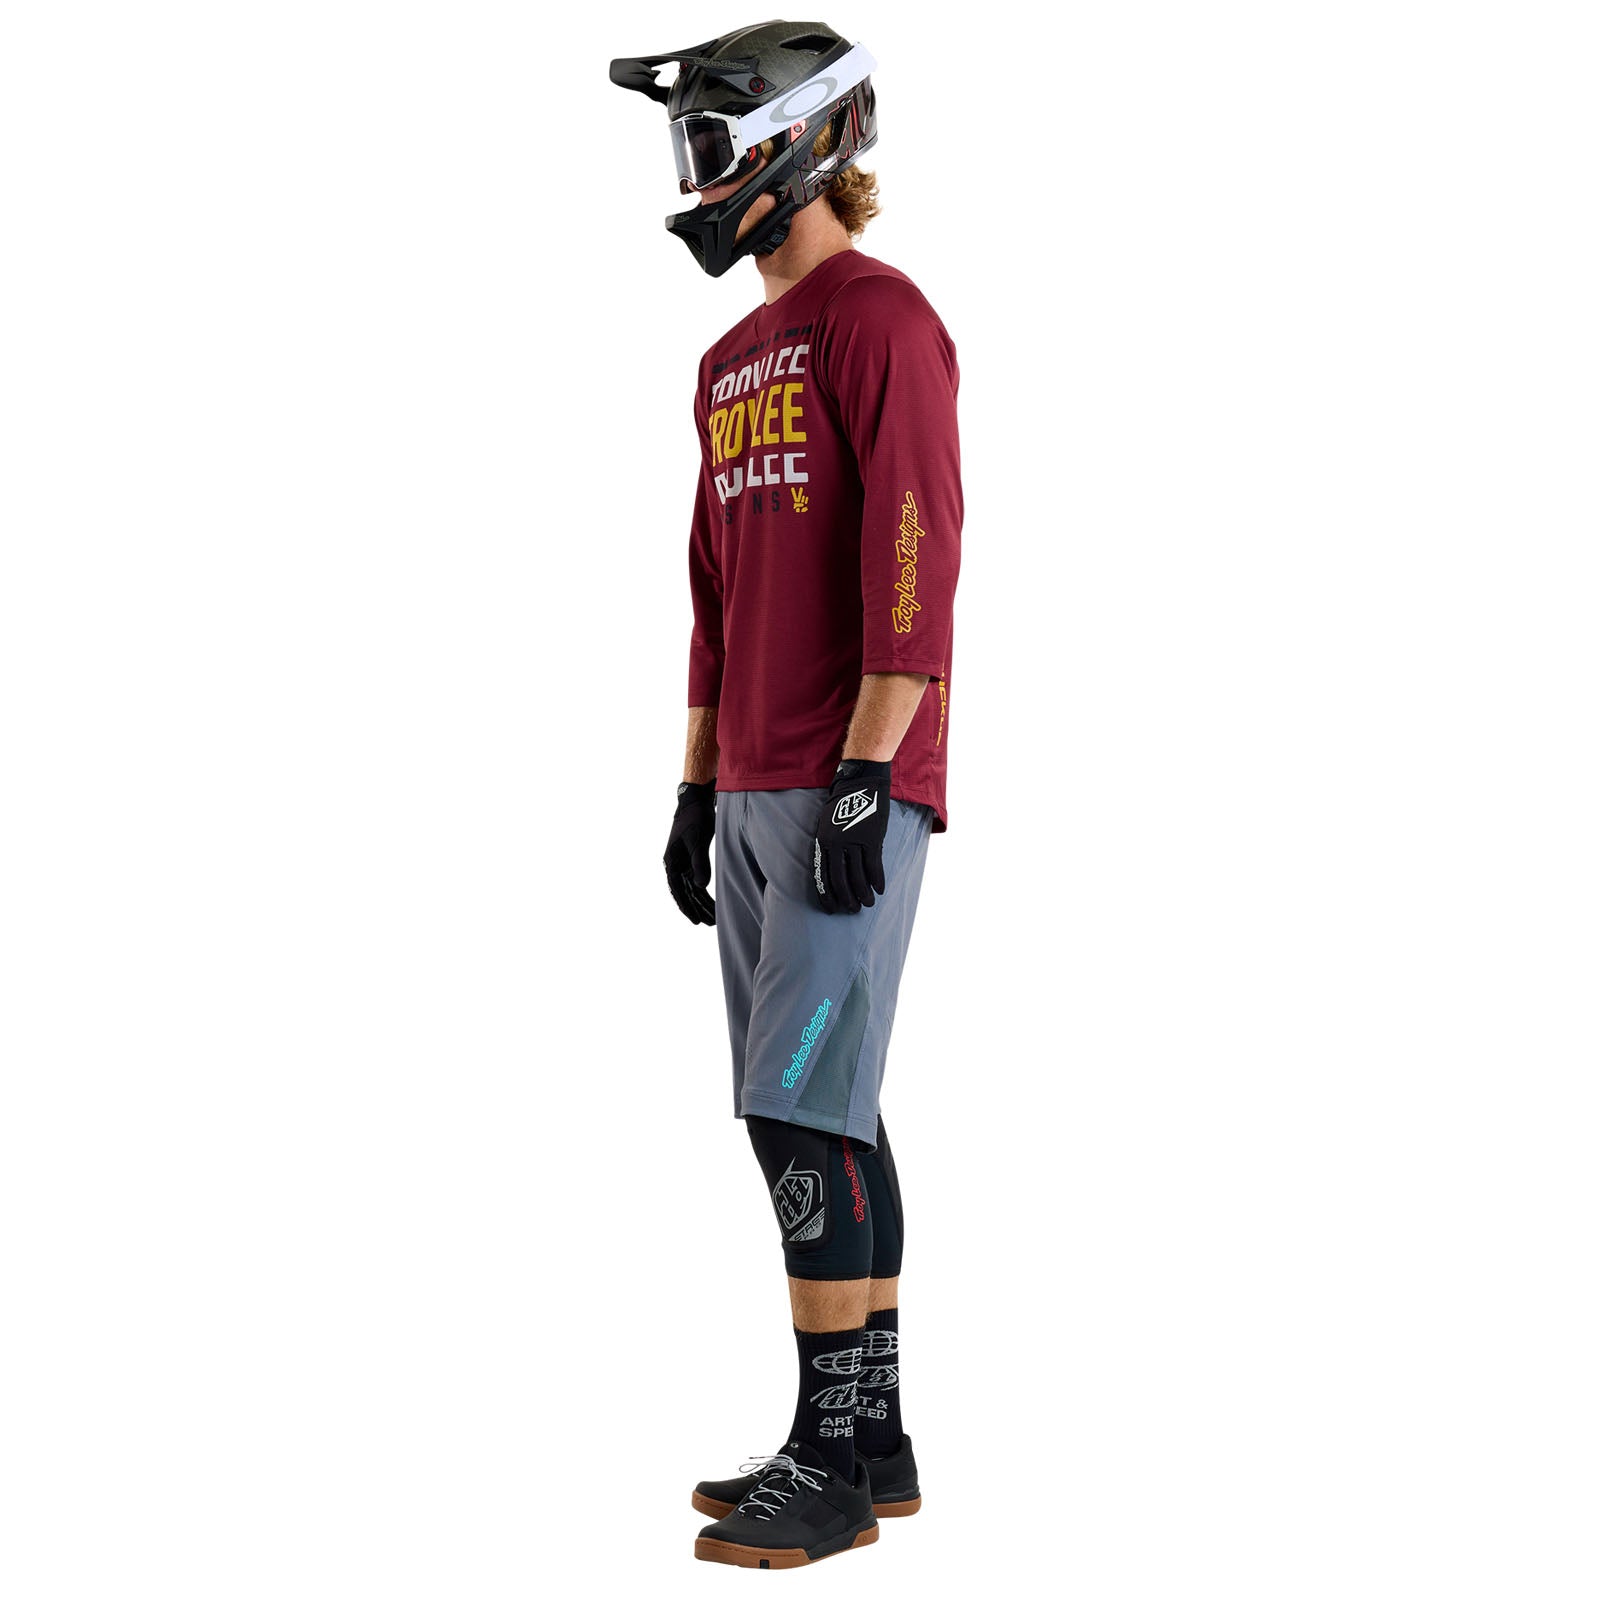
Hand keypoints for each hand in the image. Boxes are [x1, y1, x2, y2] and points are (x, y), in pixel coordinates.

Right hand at [664, 780, 716, 924]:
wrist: (696, 801)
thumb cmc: (696, 818)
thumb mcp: (698, 840)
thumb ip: (699, 863)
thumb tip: (701, 886)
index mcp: (671, 861)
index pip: (678, 890)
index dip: (687, 906)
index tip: (696, 921)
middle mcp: (674, 864)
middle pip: (685, 892)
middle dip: (696, 908)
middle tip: (709, 924)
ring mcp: (682, 862)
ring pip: (691, 888)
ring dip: (701, 902)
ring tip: (712, 917)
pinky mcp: (690, 858)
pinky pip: (695, 879)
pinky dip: (702, 891)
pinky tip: (709, 900)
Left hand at [810, 759, 891, 914]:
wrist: (860, 784)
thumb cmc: (843, 803)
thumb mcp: (827, 824)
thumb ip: (829, 846)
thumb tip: (834, 869)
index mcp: (823, 842)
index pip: (822, 876)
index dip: (826, 895)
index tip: (832, 908)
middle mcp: (836, 845)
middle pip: (840, 880)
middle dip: (846, 899)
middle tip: (853, 909)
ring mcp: (854, 843)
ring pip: (858, 877)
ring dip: (863, 894)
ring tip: (868, 904)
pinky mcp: (871, 840)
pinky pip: (874, 867)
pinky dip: (877, 881)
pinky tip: (880, 889)